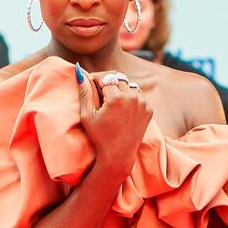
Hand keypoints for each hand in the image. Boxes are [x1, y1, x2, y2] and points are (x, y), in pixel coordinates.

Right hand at [76, 64, 151, 180]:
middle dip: (107, 81)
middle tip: (99, 90)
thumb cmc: (99, 138)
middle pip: (118, 78)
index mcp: (116, 98)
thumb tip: (78, 70)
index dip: (96, 78)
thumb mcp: (87, 116)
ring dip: (119, 87)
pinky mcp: (148, 109)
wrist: (118, 156)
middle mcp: (132, 98)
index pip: (105, 78)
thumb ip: (84, 92)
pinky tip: (121, 106)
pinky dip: (130, 96)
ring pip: (129, 84)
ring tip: (110, 98)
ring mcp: (143, 103)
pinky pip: (138, 95)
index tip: (90, 82)